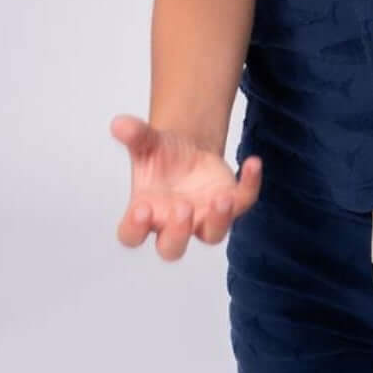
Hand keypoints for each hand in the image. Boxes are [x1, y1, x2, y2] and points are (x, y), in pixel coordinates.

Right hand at [109, 114, 262, 259]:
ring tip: (222, 198)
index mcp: (146, 213)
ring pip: (213, 235)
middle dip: (178, 232)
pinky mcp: (231, 204)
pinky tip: (252, 163)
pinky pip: (244, 201)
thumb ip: (134, 135)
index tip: (142, 208)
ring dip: (219, 219)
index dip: (135, 228)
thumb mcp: (146, 141)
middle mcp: (173, 224)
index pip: (131, 235)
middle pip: (172, 248)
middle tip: (183, 207)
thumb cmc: (161, 155)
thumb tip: (119, 123)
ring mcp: (204, 218)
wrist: (189, 148)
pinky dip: (250, 185)